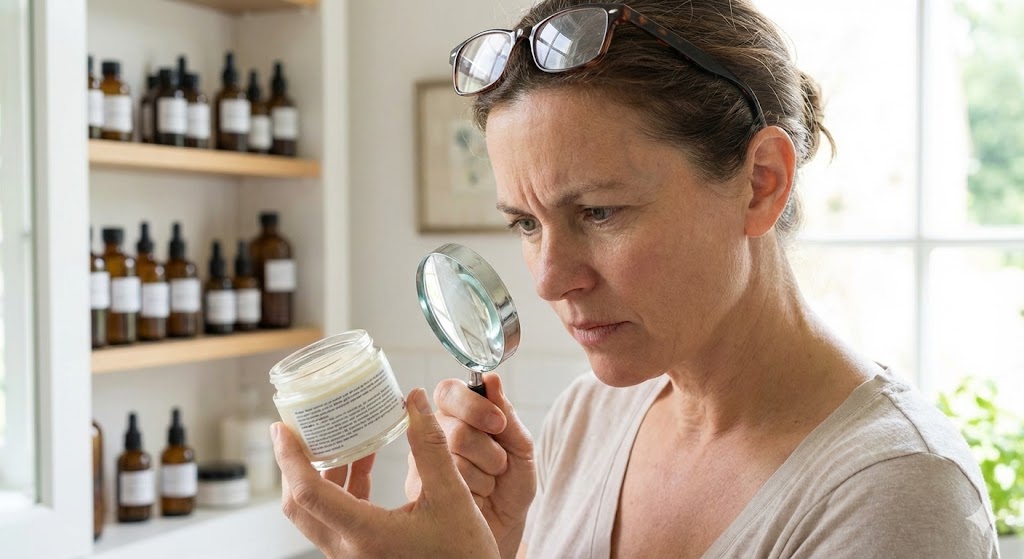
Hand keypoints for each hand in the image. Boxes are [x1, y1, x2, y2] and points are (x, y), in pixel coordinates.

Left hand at [273, 388, 498, 558]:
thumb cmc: (464, 555)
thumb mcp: (451, 496)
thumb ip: (430, 446)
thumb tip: (415, 401)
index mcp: (365, 535)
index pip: (308, 493)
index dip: (290, 459)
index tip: (281, 429)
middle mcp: (350, 551)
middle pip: (300, 505)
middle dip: (294, 465)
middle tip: (297, 431)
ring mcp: (353, 557)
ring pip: (316, 513)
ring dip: (321, 475)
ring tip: (339, 438)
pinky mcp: (363, 556)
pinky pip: (337, 519)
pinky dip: (341, 489)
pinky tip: (363, 463)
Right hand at [406, 374, 535, 558]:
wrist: (506, 528)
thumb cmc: (511, 484)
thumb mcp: (519, 447)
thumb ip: (506, 414)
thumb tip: (491, 379)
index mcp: (458, 414)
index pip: (449, 392)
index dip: (473, 405)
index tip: (498, 423)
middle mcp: (434, 433)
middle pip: (456, 430)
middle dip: (488, 451)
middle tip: (498, 464)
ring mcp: (422, 461)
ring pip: (453, 460)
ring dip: (484, 475)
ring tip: (487, 483)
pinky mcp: (418, 489)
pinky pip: (447, 485)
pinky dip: (475, 494)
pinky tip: (476, 499)